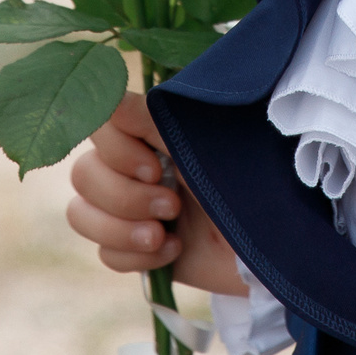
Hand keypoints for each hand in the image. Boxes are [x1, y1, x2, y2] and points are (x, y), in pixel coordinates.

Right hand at [65, 92, 246, 296]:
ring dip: (121, 229)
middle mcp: (132, 166)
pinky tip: (173, 252)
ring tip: (163, 235)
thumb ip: (151, 121)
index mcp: (148, 133)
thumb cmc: (249, 186)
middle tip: (173, 206)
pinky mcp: (137, 249)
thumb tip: (108, 97)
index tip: (156, 166)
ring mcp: (131, 209)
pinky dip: (136, 257)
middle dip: (125, 197)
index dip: (117, 151)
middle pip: (83, 175)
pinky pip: (105, 253)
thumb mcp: (201, 149)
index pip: (97, 127)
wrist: (275, 248)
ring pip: (80, 214)